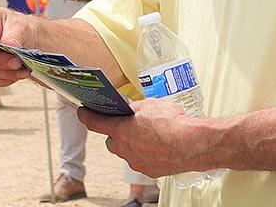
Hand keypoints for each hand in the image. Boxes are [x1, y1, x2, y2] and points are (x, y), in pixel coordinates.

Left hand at [77, 98, 203, 177]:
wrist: (192, 144)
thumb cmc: (172, 123)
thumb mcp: (150, 105)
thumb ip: (136, 108)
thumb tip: (132, 110)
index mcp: (120, 130)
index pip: (95, 123)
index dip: (86, 116)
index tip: (82, 112)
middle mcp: (124, 148)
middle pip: (112, 140)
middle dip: (117, 132)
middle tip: (130, 124)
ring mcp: (136, 162)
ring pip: (127, 151)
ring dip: (133, 143)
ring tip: (149, 134)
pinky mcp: (148, 171)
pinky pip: (141, 160)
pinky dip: (146, 153)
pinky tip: (158, 146)